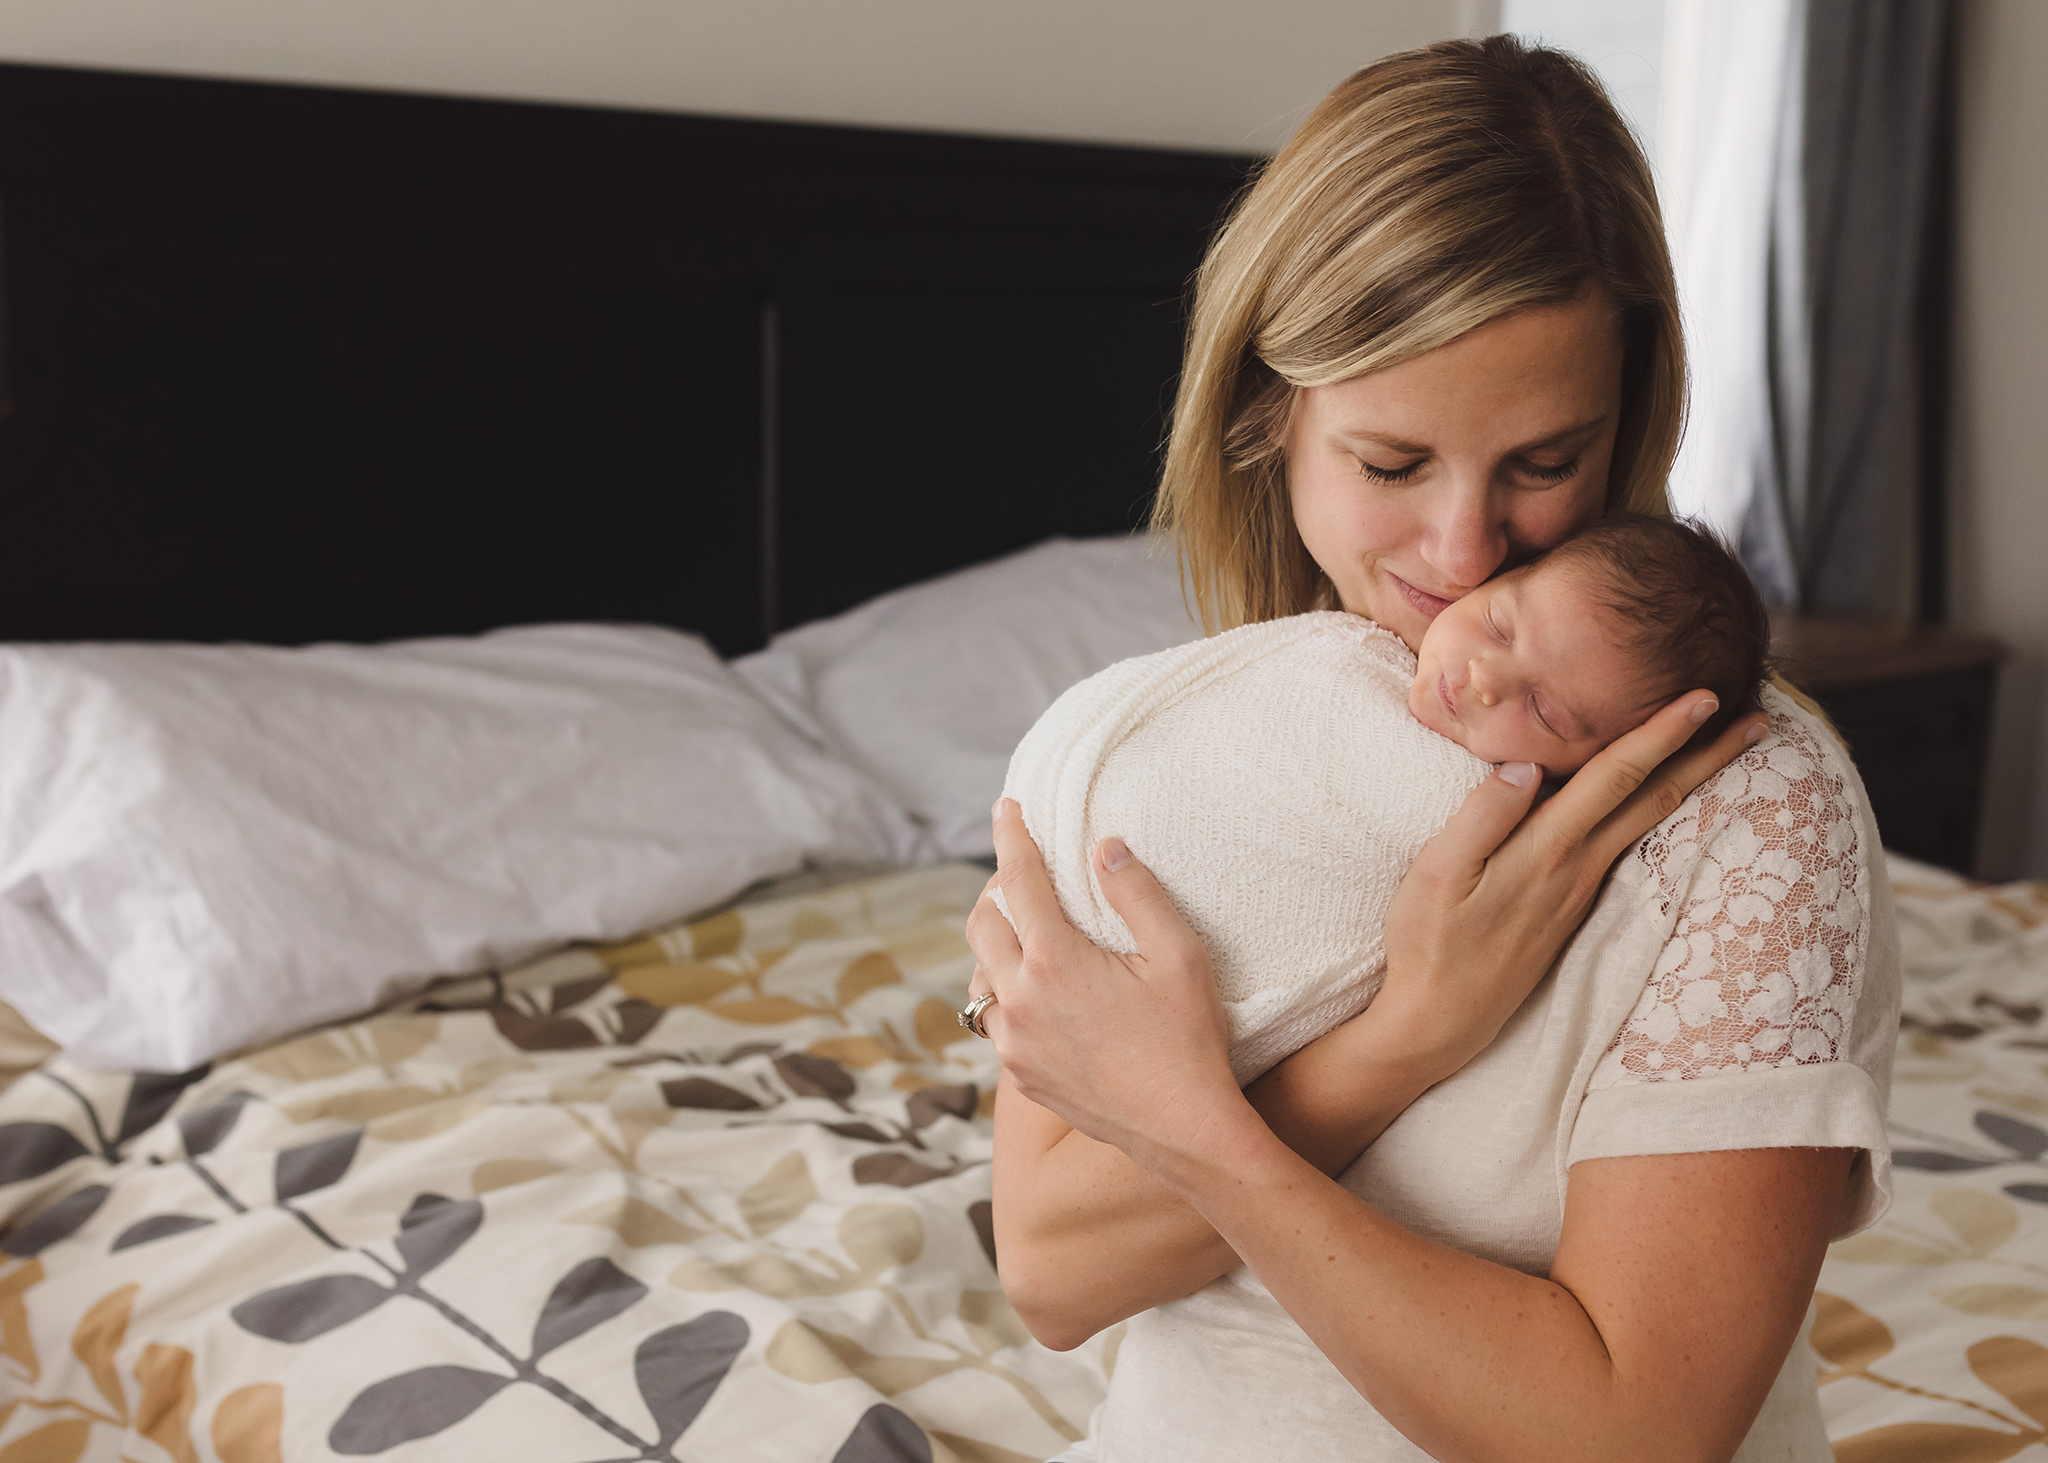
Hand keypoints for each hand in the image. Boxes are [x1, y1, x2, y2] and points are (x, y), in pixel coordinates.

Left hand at [964, 801, 1242, 1161]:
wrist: (1184, 1133)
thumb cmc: (1189, 1041)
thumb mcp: (1179, 955)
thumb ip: (1137, 892)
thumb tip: (1104, 847)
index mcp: (1054, 961)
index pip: (1019, 880)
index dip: (1011, 837)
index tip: (1006, 808)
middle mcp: (1020, 1000)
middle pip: (981, 925)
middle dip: (996, 892)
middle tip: (1021, 876)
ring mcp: (1014, 1044)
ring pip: (980, 978)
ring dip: (996, 948)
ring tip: (1024, 934)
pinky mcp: (1021, 1076)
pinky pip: (997, 1023)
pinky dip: (1007, 996)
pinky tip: (1037, 995)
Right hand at [1368, 690, 1767, 1072]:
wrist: (1436, 1021)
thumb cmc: (1427, 943)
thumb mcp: (1438, 872)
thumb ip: (1482, 816)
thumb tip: (1525, 765)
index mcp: (1548, 850)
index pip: (1616, 776)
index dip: (1662, 732)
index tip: (1705, 697)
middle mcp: (1577, 869)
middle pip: (1655, 799)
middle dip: (1707, 755)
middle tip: (1758, 719)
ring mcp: (1579, 893)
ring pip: (1645, 824)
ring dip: (1688, 783)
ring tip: (1721, 753)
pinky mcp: (1569, 910)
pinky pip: (1622, 846)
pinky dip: (1651, 814)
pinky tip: (1652, 806)